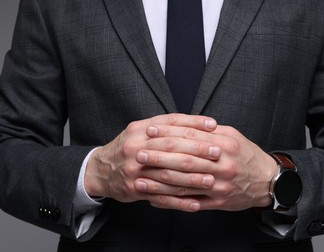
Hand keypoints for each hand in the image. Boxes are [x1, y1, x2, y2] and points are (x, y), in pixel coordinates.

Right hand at [84, 113, 219, 211]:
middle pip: (171, 146)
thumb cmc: (129, 148)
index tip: (214, 126)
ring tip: (212, 180)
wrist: (100, 169)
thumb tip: (197, 124)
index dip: (193, 123)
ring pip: (167, 174)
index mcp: (140, 129)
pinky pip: (160, 197)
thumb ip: (165, 126)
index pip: (171, 123)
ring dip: (191, 178)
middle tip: (218, 152)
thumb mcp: (141, 131)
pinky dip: (179, 202)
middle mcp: (136, 147)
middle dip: (196, 149)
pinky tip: (196, 204)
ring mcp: (134, 169)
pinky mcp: (134, 189)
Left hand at [135, 124, 277, 210]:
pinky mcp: (218, 202)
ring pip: (185, 184)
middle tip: (140, 153)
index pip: (191, 136)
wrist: (267, 182)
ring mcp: (220, 186)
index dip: (168, 133)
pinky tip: (154, 199)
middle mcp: (223, 165)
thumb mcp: (233, 136)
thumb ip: (210, 130)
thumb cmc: (247, 156)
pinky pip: (190, 203)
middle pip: (185, 160)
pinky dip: (171, 201)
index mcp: (225, 145)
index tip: (150, 131)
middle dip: (160, 157)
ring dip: (160, 182)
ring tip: (140, 178)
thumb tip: (184, 123)